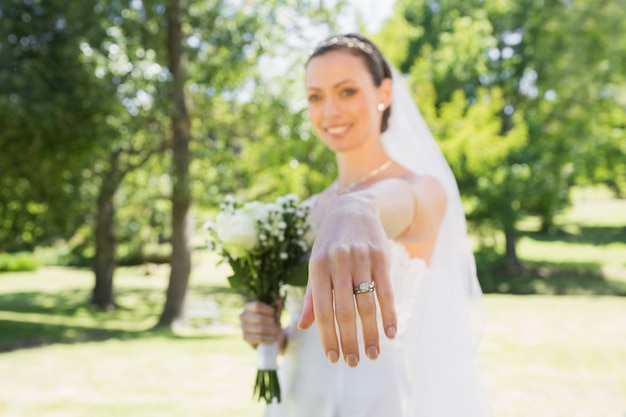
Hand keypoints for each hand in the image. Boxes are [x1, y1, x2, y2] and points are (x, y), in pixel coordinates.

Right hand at [239, 301, 281, 348]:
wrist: (264, 333)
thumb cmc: (269, 319)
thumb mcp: (273, 311)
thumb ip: (276, 305)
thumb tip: (279, 299)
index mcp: (248, 306)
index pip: (257, 306)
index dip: (267, 309)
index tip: (275, 313)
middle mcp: (243, 316)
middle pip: (260, 318)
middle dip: (272, 322)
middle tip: (280, 325)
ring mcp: (243, 327)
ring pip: (260, 328)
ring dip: (272, 330)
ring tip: (280, 332)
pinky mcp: (245, 337)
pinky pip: (259, 338)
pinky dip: (269, 338)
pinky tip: (276, 338)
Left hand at [297, 193, 396, 367]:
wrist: (354, 208)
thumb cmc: (330, 243)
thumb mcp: (316, 264)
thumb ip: (313, 295)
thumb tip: (304, 327)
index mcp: (317, 266)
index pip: (322, 309)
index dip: (327, 336)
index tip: (333, 358)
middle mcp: (338, 262)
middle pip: (344, 311)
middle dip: (349, 340)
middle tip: (353, 363)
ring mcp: (361, 258)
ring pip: (367, 304)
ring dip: (370, 333)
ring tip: (372, 354)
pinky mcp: (381, 256)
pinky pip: (386, 291)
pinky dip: (389, 314)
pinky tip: (391, 333)